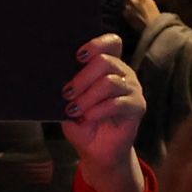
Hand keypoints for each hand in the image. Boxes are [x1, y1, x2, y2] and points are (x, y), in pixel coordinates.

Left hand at [63, 37, 147, 191]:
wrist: (95, 149)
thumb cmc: (81, 122)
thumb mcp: (68, 101)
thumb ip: (67, 85)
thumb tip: (53, 75)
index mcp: (107, 66)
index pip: (111, 42)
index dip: (96, 43)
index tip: (77, 56)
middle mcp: (123, 73)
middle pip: (105, 61)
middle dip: (81, 78)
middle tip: (67, 93)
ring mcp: (132, 89)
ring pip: (109, 82)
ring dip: (87, 97)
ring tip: (74, 109)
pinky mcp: (138, 106)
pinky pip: (117, 103)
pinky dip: (97, 111)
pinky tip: (87, 118)